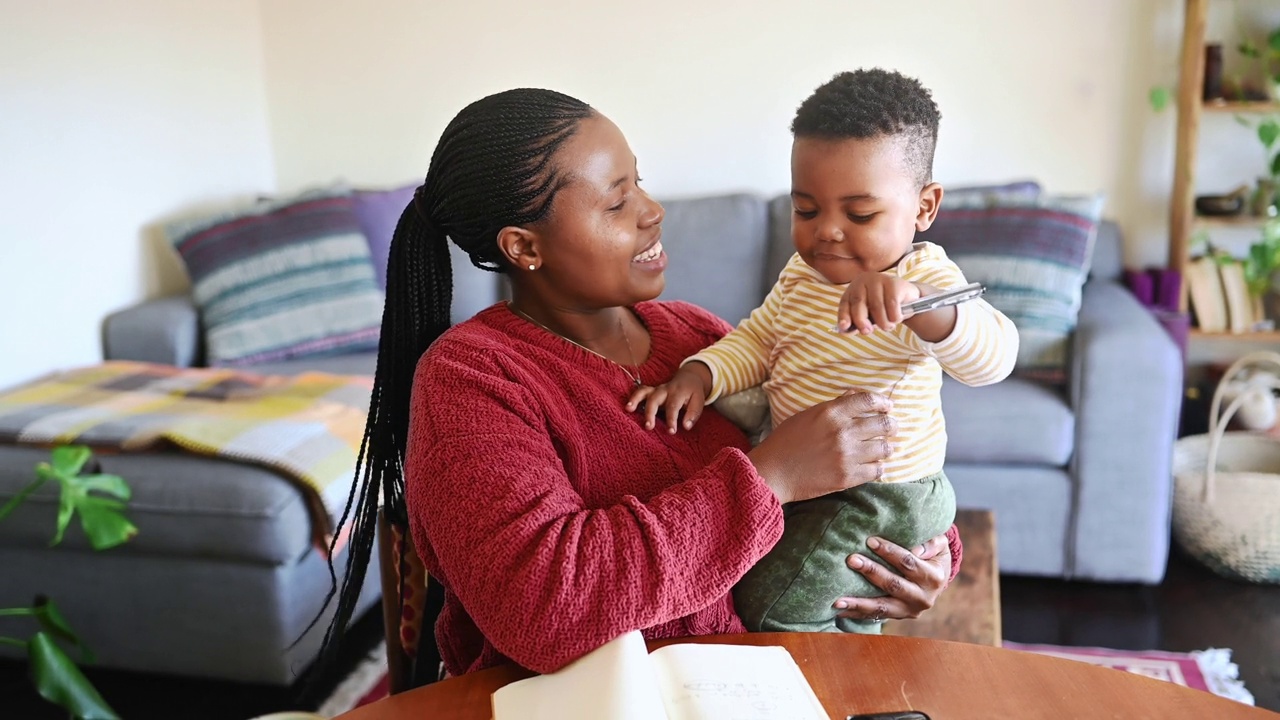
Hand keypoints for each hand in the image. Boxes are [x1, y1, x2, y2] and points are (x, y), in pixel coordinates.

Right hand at [625, 362, 711, 433]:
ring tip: (629, 409)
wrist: (689, 378)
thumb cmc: (693, 393)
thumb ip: (693, 414)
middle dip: (650, 412)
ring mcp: (657, 389)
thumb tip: (686, 426)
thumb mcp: (699, 402)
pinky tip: (627, 407)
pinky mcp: (651, 391)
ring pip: (645, 392)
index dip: (671, 419)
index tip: (671, 431)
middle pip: (655, 398)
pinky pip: (640, 392)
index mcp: (678, 392)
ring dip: (636, 399)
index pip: (673, 406)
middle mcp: (665, 389)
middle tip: (648, 427)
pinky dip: (633, 398)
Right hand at [747, 390, 895, 503]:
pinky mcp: (847, 477)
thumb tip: (855, 395)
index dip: (882, 402)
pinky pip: (877, 471)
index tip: (887, 407)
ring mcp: (846, 456)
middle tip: (891, 428)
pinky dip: (877, 467)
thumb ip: (833, 406)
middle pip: (883, 424)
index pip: (868, 400)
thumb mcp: (807, 415)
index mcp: (831, 412)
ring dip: (884, 448)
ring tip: (880, 449)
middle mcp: (842, 432)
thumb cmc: (786, 441)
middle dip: (891, 425)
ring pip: (884, 449)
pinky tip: (871, 466)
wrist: (773, 472)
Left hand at [834, 533, 950, 620]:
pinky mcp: (898, 616)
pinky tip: (839, 611)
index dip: (890, 552)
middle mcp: (923, 598)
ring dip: (859, 603)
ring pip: (882, 608)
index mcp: (934, 578)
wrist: (937, 579)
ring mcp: (909, 610)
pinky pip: (874, 616)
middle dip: (871, 571)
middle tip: (851, 559)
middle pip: (894, 585)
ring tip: (837, 601)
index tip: (870, 541)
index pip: (909, 563)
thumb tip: (915, 549)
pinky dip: (856, 614)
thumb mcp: (940, 545)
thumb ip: (932, 543)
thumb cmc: (933, 555)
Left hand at [837, 272, 920, 334]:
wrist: (906, 298)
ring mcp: (879, 279)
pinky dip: (894, 316)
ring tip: (888, 327)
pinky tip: (897, 318)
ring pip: (876, 306)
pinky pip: (892, 304)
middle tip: (867, 331)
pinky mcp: (893, 282)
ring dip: (882, 322)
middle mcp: (863, 281)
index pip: (845, 303)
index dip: (844, 316)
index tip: (845, 326)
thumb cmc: (883, 308)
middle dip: (861, 321)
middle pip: (858, 302)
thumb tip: (845, 331)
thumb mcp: (868, 316)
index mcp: (853, 289)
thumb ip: (857, 323)